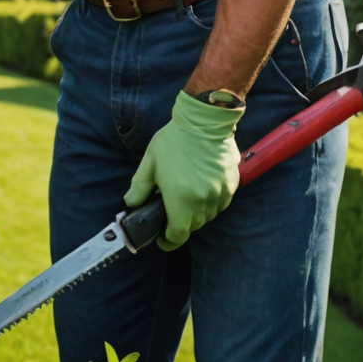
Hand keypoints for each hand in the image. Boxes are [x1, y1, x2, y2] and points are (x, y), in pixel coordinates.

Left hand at [123, 91, 242, 248]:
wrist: (204, 120)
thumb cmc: (174, 140)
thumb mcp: (150, 163)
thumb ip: (139, 188)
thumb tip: (131, 204)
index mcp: (181, 200)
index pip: (178, 235)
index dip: (168, 241)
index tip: (162, 239)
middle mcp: (202, 201)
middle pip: (193, 226)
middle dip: (181, 223)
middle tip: (172, 211)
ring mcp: (220, 193)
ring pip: (209, 215)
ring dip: (198, 212)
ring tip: (187, 195)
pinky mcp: (232, 183)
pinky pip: (221, 202)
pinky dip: (212, 201)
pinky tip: (203, 187)